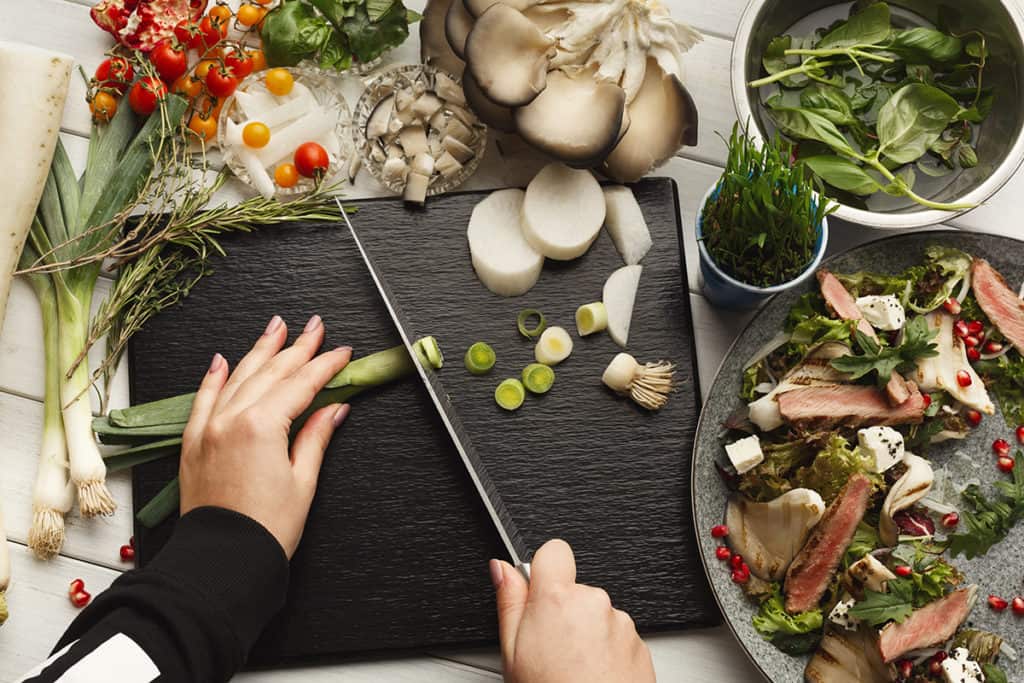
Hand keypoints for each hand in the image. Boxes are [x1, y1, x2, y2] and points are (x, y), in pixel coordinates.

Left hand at [179, 314, 351, 558]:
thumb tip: (334, 408)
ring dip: (260, 350)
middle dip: (297, 346)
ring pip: (238, 376)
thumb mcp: (303, 481)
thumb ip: (316, 436)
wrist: (223, 561)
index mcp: (262, 426)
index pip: (301, 383)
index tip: (342, 352)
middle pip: (271, 371)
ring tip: (277, 327)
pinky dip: (213, 377)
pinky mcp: (193, 443)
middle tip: (316, 326)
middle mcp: (231, 419)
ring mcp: (209, 429)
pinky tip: (223, 359)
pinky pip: (203, 399)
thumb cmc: (266, 530)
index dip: (326, 364)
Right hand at [491, 540, 654, 682]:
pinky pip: (616, 635)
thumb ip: (509, 601)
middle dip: (563, 610)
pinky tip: (591, 674)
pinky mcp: (639, 644)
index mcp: (558, 599)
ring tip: (571, 667)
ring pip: (596, 614)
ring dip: (586, 633)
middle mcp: (594, 603)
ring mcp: (620, 623)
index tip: (537, 590)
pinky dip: (605, 651)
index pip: (554, 550)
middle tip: (549, 647)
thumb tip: (502, 568)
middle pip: (575, 589)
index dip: (543, 569)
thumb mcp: (513, 652)